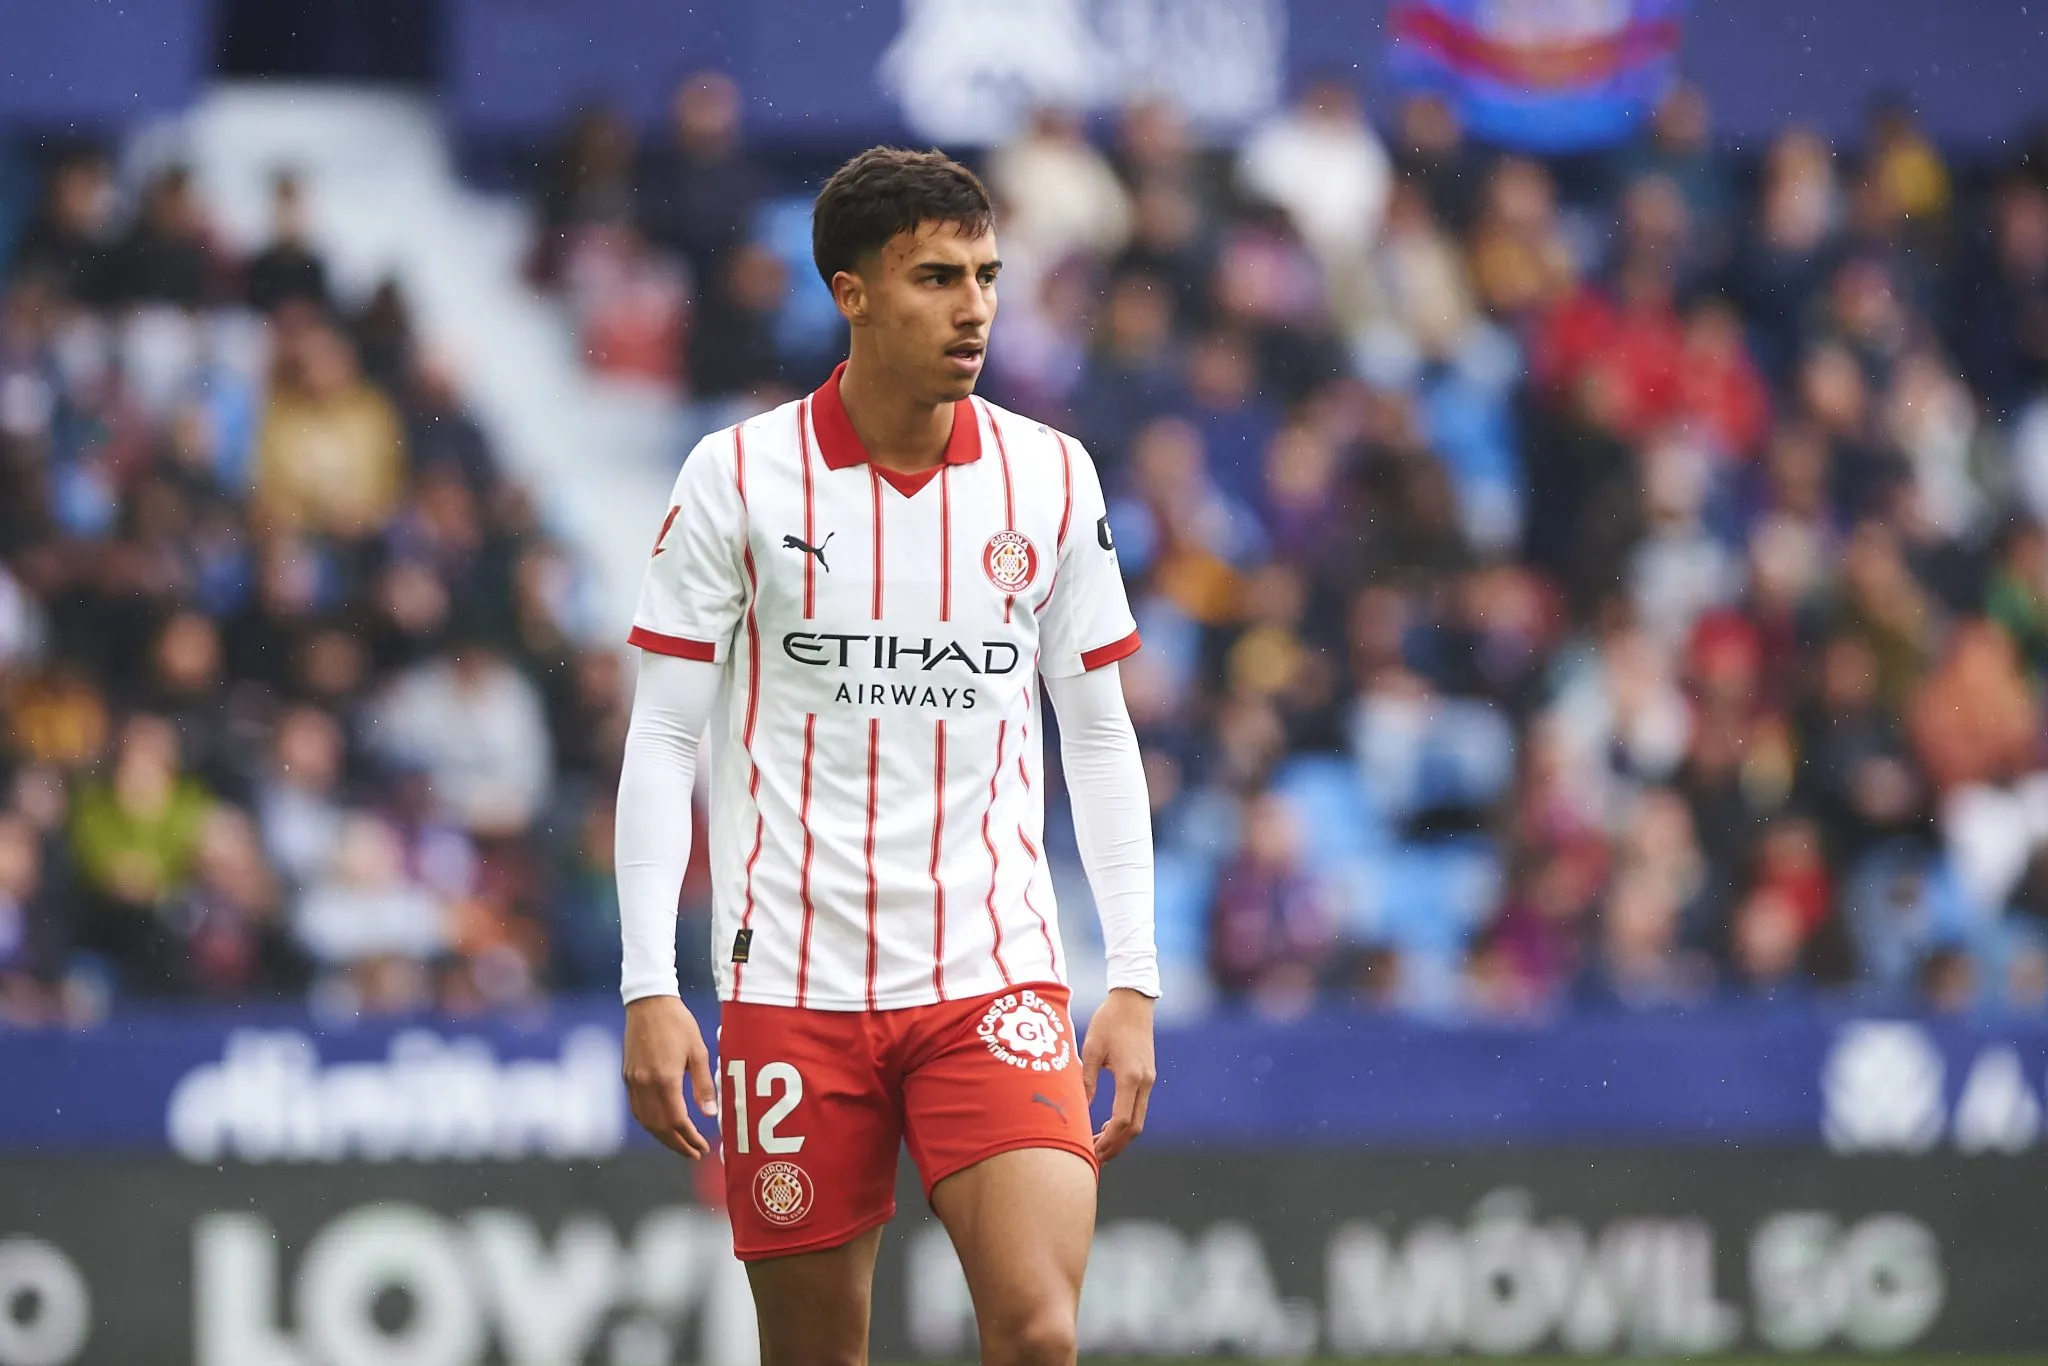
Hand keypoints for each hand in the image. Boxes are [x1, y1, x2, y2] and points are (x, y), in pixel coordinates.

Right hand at [623, 995, 718, 1158]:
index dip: (690, 1139)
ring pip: (646, 1122)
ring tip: (680, 1145)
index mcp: (665, 1080)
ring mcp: (633, 1082)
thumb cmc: (678, 1023)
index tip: (703, 1148)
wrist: (649, 1003)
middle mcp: (645, 1085)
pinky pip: (637, 1110)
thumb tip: (710, 1114)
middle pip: (660, 1128)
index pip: (677, 1121)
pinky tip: (661, 1126)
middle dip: (677, 1145)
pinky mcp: (627, 1076)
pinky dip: (650, 1124)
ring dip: (663, 1138)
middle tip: (694, 1154)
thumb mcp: (698, 1051)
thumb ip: (703, 1085)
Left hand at [1080, 987, 1155, 1160]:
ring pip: (1138, 1120)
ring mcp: (1149, 1080)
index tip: (1091, 1151)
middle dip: (1115, 1146)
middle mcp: (1145, 1082)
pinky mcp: (1148, 1076)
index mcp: (1130, 1076)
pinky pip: (1138, 1107)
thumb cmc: (1108, 1021)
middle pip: (1134, 1127)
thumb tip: (1079, 1109)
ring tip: (1098, 1146)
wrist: (1134, 1001)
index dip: (1107, 1140)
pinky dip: (1125, 1122)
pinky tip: (1108, 1126)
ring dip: (1121, 1136)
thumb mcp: (1091, 1048)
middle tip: (1094, 1158)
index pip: (1122, 1120)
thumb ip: (1085, 1080)